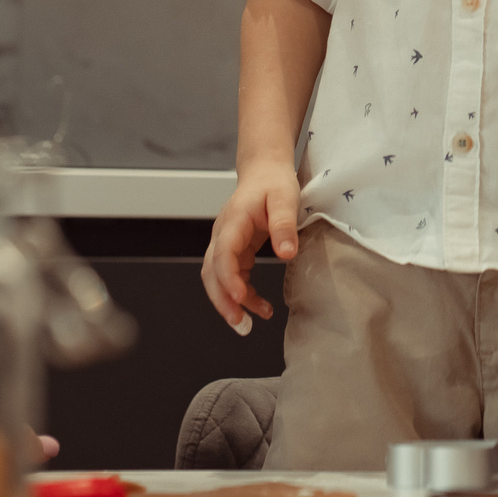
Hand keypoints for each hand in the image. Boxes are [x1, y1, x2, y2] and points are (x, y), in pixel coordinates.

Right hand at [200, 161, 300, 332]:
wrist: (264, 172)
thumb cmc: (273, 182)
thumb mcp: (285, 198)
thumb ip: (284, 225)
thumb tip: (286, 253)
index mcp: (233, 220)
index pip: (223, 253)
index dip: (229, 277)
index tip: (241, 297)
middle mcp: (223, 234)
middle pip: (211, 272)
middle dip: (222, 300)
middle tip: (239, 323)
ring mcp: (226, 243)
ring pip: (217, 278)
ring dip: (229, 302)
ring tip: (248, 324)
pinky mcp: (235, 251)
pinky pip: (232, 277)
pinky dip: (243, 294)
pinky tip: (260, 306)